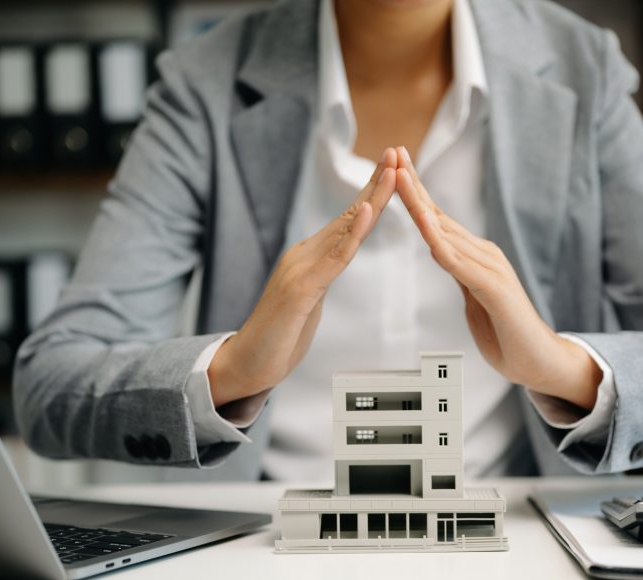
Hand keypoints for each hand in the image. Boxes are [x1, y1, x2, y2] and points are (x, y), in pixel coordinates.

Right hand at [208, 148, 397, 406]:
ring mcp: (301, 270)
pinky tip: (367, 213)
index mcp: (311, 259)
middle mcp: (305, 256)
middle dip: (375, 183)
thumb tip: (332, 263)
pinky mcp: (299, 290)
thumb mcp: (307, 302)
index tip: (393, 169)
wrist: (246, 364)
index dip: (372, 194)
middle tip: (396, 152)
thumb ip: (320, 278)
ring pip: (345, 229)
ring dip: (371, 198)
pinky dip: (352, 235)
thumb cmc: (277, 337)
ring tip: (390, 171)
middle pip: (349, 215)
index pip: (349, 222)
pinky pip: (332, 259)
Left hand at [394, 147, 600, 409]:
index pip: (438, 219)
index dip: (415, 193)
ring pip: (446, 233)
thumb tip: (443, 254)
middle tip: (394, 153)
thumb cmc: (507, 333)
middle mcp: (484, 254)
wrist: (539, 362)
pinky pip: (462, 266)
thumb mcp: (474, 298)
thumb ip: (460, 273)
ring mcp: (491, 269)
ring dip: (421, 206)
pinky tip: (426, 231)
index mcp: (474, 256)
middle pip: (439, 215)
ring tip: (401, 179)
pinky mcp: (495, 290)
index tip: (395, 167)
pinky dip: (442, 246)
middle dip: (414, 185)